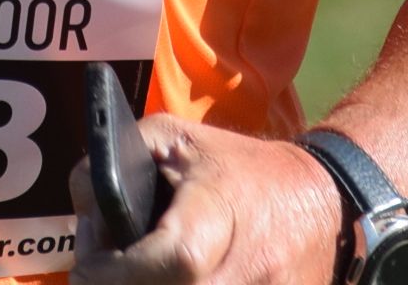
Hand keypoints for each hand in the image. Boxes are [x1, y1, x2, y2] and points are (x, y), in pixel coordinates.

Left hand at [71, 115, 344, 283]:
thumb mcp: (176, 138)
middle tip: (102, 275)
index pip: (173, 260)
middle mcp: (250, 270)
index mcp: (222, 213)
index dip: (117, 272)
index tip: (91, 266)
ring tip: (132, 278)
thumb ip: (114, 162)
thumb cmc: (240, 169)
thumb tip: (84, 211)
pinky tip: (164, 284)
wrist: (324, 203)